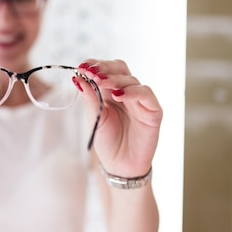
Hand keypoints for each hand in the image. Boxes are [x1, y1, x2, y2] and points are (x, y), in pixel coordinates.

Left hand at [75, 59, 161, 177]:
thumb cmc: (108, 142)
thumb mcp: (94, 118)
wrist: (120, 166)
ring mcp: (140, 100)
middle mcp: (126, 92)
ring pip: (131, 79)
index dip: (95, 65)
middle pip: (119, 69)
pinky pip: (145, 94)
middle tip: (90, 71)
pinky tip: (118, 96)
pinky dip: (132, 92)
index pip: (105, 69)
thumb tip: (78, 78)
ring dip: (114, 79)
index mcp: (110, 91)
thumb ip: (89, 98)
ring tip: (100, 82)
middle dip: (104, 68)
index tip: (82, 66)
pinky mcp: (153, 110)